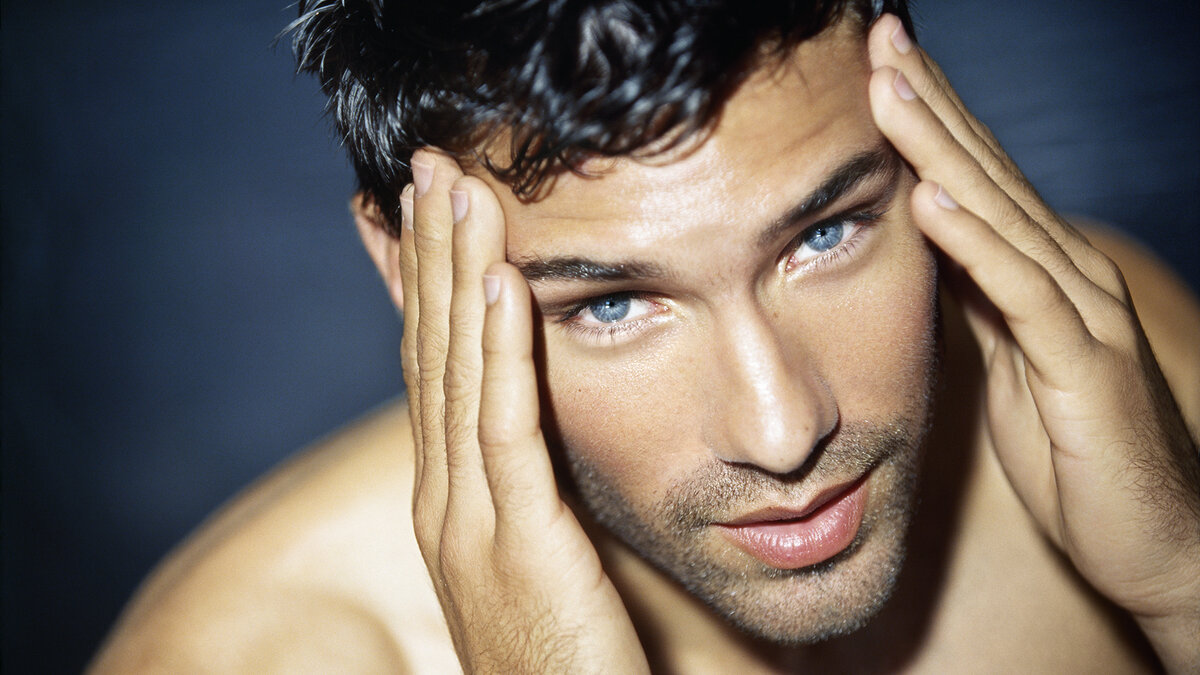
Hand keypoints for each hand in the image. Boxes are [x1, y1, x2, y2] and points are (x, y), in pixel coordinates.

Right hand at [397, 150, 648, 673]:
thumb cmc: (564, 661)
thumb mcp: (538, 559)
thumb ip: (533, 492)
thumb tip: (545, 429)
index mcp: (451, 500)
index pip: (433, 368)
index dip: (428, 282)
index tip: (435, 207)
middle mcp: (445, 501)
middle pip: (431, 353)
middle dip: (429, 254)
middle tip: (431, 165)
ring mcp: (472, 524)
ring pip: (459, 375)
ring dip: (457, 275)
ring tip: (458, 191)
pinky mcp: (521, 548)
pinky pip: (507, 431)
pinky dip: (499, 352)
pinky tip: (500, 284)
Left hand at [866, 14, 1199, 669]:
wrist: (1155, 539)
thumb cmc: (1076, 450)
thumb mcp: (1005, 362)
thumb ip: (977, 303)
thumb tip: (923, 252)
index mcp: (1044, 271)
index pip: (977, 176)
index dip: (929, 116)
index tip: (876, 62)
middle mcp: (1069, 273)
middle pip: (988, 171)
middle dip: (930, 102)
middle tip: (878, 36)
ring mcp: (1084, 313)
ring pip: (1002, 214)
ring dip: (940, 150)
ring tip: (887, 88)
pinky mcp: (1084, 366)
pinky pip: (1022, 294)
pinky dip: (975, 244)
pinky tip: (931, 201)